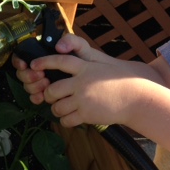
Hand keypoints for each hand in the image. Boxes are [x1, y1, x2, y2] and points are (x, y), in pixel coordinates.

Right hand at [11, 34, 99, 105]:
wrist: (105, 81)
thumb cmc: (93, 63)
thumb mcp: (84, 49)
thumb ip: (72, 41)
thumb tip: (58, 47)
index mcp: (48, 57)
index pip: (25, 56)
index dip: (20, 61)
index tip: (25, 64)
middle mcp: (43, 70)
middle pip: (23, 73)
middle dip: (28, 75)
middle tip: (41, 77)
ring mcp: (45, 83)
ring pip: (28, 86)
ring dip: (33, 86)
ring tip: (45, 85)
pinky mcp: (50, 96)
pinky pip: (36, 98)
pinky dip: (36, 98)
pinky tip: (41, 98)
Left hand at [13, 34, 137, 126]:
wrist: (136, 97)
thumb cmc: (120, 79)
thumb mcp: (102, 62)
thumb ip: (84, 56)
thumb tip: (65, 49)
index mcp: (85, 67)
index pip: (60, 61)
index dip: (44, 62)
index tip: (33, 65)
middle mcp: (82, 82)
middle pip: (53, 89)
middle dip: (48, 94)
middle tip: (51, 97)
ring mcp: (84, 99)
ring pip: (57, 107)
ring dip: (56, 109)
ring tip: (62, 108)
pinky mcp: (87, 114)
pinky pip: (66, 120)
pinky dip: (65, 120)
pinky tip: (71, 118)